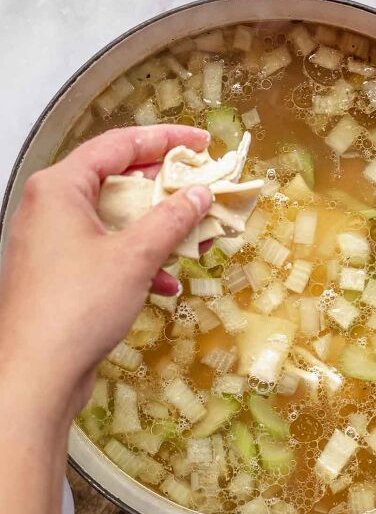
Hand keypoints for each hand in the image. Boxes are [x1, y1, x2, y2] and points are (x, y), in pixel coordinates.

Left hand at [0, 124, 211, 422]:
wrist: (35, 375)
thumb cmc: (77, 306)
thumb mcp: (134, 257)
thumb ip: (171, 218)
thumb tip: (199, 194)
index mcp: (59, 186)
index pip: (119, 143)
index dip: (166, 138)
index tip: (203, 143)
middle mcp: (49, 205)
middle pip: (116, 179)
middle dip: (164, 191)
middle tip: (202, 191)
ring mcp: (51, 240)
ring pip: (114, 219)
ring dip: (156, 229)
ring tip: (194, 240)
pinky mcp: (57, 272)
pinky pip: (104, 250)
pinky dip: (136, 260)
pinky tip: (165, 283)